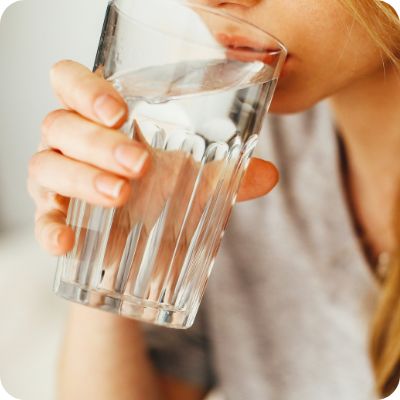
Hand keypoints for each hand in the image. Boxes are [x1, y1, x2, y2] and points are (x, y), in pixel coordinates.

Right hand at [28, 60, 278, 257]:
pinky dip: (49, 228)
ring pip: (46, 165)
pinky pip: (41, 219)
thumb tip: (269, 174)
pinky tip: (66, 243)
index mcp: (101, 121)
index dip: (86, 89)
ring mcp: (58, 180)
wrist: (142, 247)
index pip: (71, 83)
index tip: (120, 111)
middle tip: (139, 164)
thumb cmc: (160, 198)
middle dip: (98, 142)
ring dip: (82, 178)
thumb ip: (226, 175)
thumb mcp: (192, 182)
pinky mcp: (55, 217)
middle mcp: (72, 143)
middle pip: (61, 124)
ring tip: (121, 194)